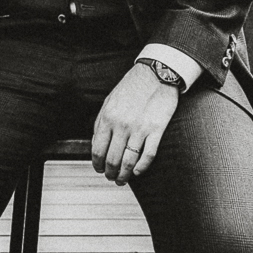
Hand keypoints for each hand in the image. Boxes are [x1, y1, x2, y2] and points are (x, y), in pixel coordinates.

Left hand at [92, 63, 178, 185]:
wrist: (156, 73)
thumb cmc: (132, 86)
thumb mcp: (110, 100)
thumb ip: (101, 121)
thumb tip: (96, 143)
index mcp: (108, 116)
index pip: (98, 149)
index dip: (97, 164)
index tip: (99, 169)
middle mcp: (122, 124)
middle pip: (112, 159)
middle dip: (110, 173)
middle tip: (112, 177)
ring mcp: (140, 128)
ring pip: (129, 161)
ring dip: (125, 175)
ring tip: (123, 179)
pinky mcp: (156, 129)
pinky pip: (148, 156)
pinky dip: (142, 168)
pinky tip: (138, 172)